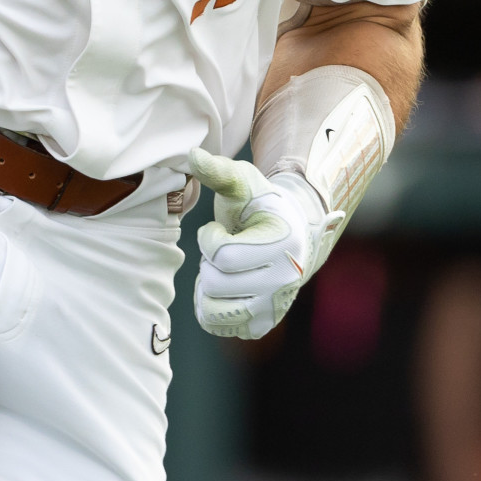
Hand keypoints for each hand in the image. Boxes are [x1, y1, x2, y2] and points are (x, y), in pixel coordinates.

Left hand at [188, 149, 341, 339]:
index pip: (222, 255)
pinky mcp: (261, 325)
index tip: (219, 229)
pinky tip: (223, 288)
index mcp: (283, 245)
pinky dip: (209, 307)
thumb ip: (218, 171)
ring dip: (207, 286)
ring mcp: (274, 308)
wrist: (289, 236)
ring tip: (222, 270)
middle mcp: (284, 282)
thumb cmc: (260, 206)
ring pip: (212, 310)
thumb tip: (192, 154)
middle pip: (215, 283)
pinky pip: (217, 325)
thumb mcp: (243, 183)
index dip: (209, 238)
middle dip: (208, 263)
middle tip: (224, 250)